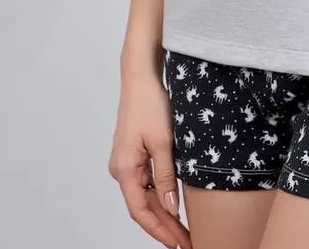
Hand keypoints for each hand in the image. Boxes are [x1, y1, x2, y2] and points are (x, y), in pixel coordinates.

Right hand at [108, 70, 192, 248]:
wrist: (141, 77)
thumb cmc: (150, 103)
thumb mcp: (163, 142)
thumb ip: (166, 177)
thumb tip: (171, 208)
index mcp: (124, 170)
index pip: (140, 211)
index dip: (159, 231)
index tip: (177, 244)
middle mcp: (121, 170)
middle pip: (143, 206)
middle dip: (164, 226)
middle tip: (186, 241)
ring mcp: (127, 162)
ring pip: (145, 196)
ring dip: (163, 212)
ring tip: (183, 229)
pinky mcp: (134, 154)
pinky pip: (146, 182)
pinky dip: (159, 195)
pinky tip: (174, 204)